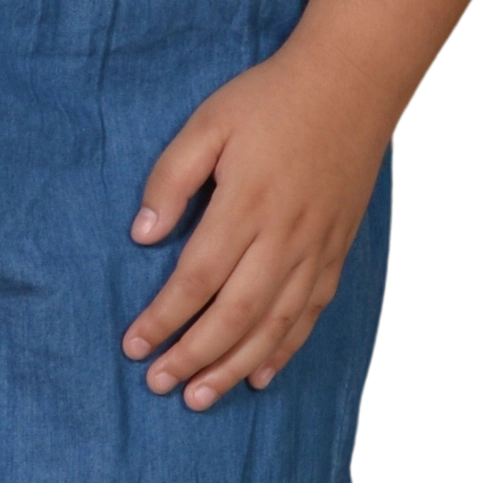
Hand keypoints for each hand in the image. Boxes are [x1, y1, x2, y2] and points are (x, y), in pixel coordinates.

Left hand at [120, 42, 392, 410]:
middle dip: (192, 356)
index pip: (196, 278)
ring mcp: (315, 249)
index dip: (163, 318)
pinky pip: (309, 314)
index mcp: (245, 205)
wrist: (350, 85)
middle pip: (233, 315)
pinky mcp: (337, 252)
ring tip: (200, 397)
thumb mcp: (208, 122)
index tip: (133, 345)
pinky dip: (284, 350)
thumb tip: (142, 236)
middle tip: (158, 385)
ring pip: (273, 325)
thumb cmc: (270, 100)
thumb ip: (171, 178)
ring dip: (233, 366)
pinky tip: (259, 374)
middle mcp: (283, 237)